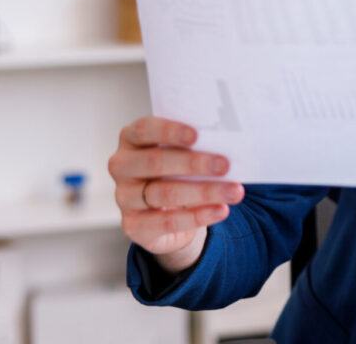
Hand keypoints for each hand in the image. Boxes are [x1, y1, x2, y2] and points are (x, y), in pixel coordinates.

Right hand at [109, 116, 244, 273]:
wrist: (167, 214)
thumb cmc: (176, 172)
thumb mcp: (181, 155)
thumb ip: (193, 146)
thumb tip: (226, 144)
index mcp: (131, 139)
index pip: (144, 129)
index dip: (169, 131)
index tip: (197, 135)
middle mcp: (122, 166)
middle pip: (155, 162)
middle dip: (194, 163)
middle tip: (225, 165)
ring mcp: (124, 197)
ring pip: (164, 193)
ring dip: (204, 192)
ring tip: (233, 191)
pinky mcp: (133, 225)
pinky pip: (167, 222)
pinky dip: (198, 216)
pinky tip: (220, 210)